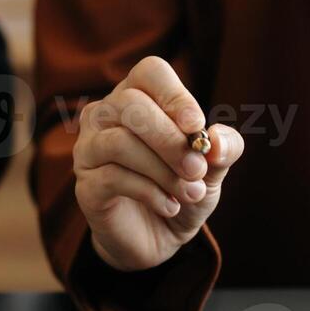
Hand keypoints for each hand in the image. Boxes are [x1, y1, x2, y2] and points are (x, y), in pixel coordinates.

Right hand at [73, 56, 243, 271]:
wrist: (159, 237)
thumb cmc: (182, 188)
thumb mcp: (213, 168)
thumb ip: (224, 148)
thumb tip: (217, 140)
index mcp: (137, 97)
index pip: (149, 72)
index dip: (175, 95)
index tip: (197, 126)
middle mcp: (105, 116)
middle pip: (129, 105)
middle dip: (170, 139)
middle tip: (197, 168)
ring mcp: (89, 149)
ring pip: (119, 142)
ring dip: (163, 170)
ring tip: (191, 192)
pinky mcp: (85, 185)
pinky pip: (113, 177)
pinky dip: (151, 193)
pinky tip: (171, 206)